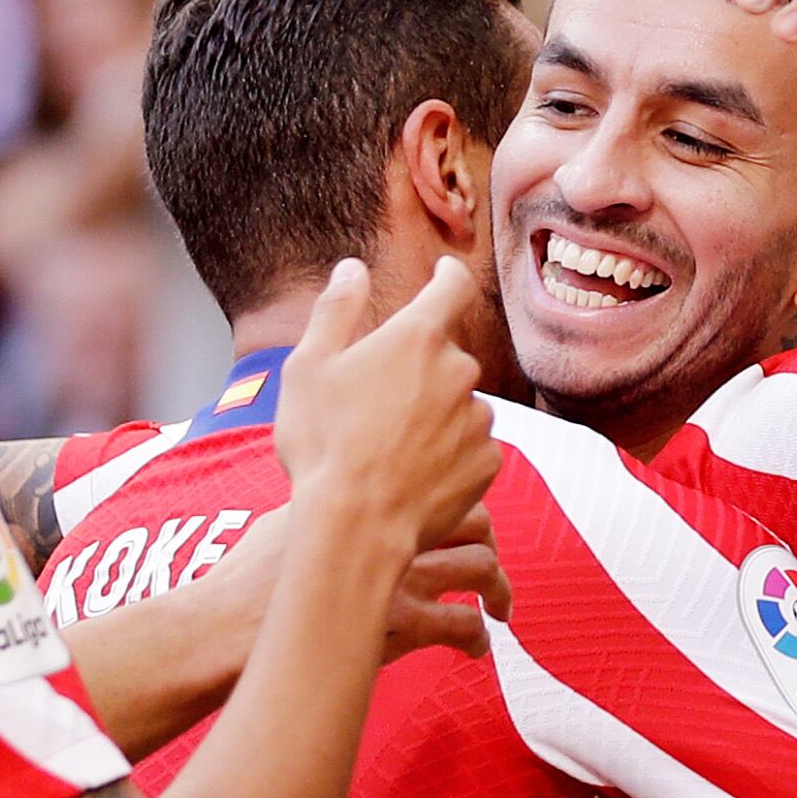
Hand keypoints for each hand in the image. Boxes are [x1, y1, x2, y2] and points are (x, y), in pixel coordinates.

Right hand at [192, 501, 511, 670]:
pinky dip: (475, 637)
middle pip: (473, 518)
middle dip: (489, 541)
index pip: (435, 483)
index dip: (456, 502)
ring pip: (480, 566)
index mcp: (364, 499)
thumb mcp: (283, 521)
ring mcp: (400, 574)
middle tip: (489, 563)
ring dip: (499, 588)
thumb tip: (330, 509)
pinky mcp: (402, 623)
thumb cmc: (243, 581)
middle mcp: (390, 529)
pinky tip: (474, 649)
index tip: (458, 521)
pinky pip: (462, 624)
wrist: (230, 625)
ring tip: (500, 609)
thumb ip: (321, 512)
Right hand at [272, 256, 498, 553]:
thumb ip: (335, 310)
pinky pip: (470, 447)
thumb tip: (352, 269)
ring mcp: (478, 418)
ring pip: (459, 404)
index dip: (447, 275)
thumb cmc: (324, 446)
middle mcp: (459, 370)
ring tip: (390, 451)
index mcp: (417, 336)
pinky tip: (412, 475)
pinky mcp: (488, 462)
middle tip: (376, 406)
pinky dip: (448, 454)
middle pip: (446, 356)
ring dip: (435, 415)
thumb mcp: (308, 368)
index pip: (451, 285)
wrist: (356, 528)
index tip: (444, 273)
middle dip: (419, 371)